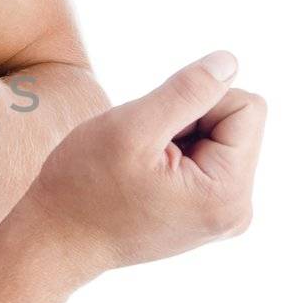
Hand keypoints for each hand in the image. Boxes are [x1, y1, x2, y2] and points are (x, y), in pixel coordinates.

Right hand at [17, 51, 266, 277]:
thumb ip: (187, 91)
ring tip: (138, 165)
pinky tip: (142, 176)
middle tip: (141, 150)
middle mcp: (236, 210)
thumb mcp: (132, 128)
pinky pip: (203, 158)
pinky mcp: (204, 213)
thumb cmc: (84, 189)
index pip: (246, 106)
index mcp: (229, 193)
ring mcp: (221, 214)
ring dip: (176, 136)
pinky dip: (172, 153)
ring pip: (215, 138)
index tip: (155, 128)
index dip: (197, 100)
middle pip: (235, 123)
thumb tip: (229, 62)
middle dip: (186, 121)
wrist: (55, 240)